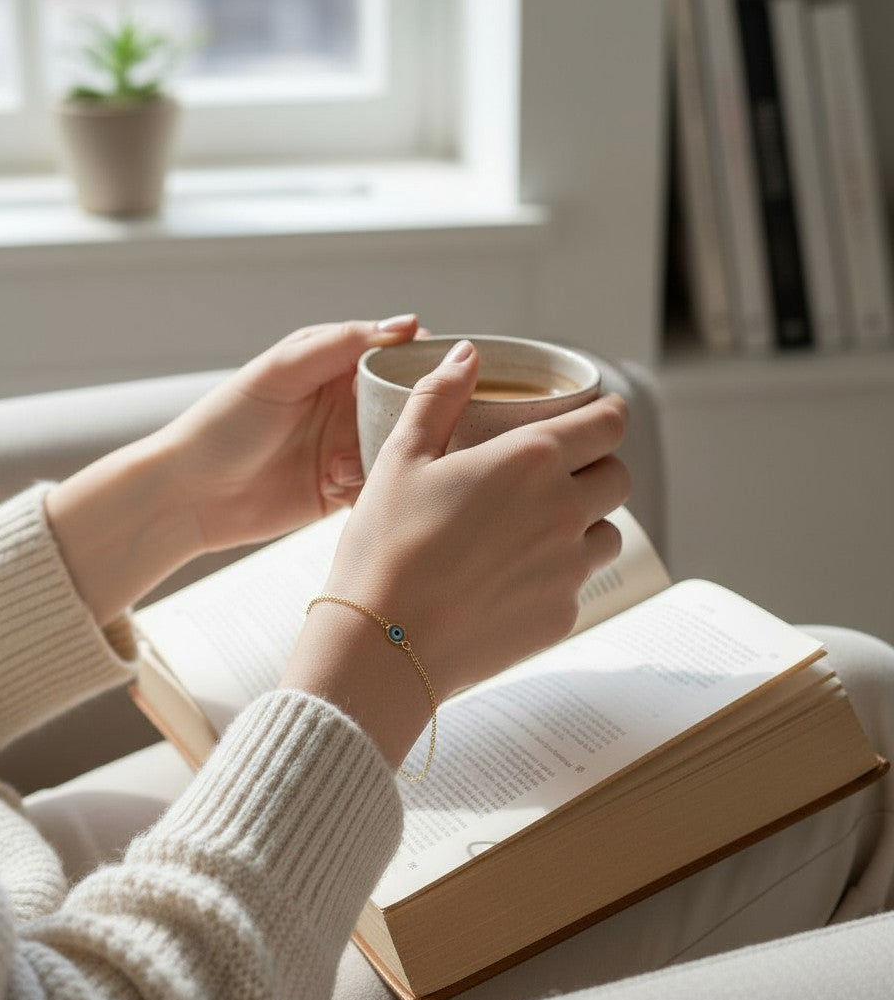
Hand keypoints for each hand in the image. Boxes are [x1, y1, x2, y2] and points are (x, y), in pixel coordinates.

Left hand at [46, 315, 421, 627]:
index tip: (450, 371)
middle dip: (417, 414)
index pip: (396, 354)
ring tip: (350, 462)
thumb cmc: (225, 424)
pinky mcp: (342, 489)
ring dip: (389, 455)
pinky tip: (337, 487)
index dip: (425, 360)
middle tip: (418, 427)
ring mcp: (345, 447)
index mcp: (333, 365)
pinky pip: (378, 485)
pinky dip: (371, 487)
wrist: (189, 495)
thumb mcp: (280, 373)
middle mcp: (345, 404)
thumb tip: (405, 325)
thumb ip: (340, 345)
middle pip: (406, 403)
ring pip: (398, 447)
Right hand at [282, 340, 629, 767]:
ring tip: (536, 530)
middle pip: (617, 478)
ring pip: (608, 533)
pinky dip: (559, 574)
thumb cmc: (385, 547)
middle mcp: (564, 511)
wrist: (383, 645)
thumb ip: (438, 398)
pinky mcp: (562, 616)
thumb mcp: (400, 459)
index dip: (606, 415)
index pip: (608, 424)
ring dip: (585, 523)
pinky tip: (511, 579)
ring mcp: (568, 569)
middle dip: (595, 468)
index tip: (594, 417)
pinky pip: (580, 583)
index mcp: (531, 461)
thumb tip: (466, 355)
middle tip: (555, 475)